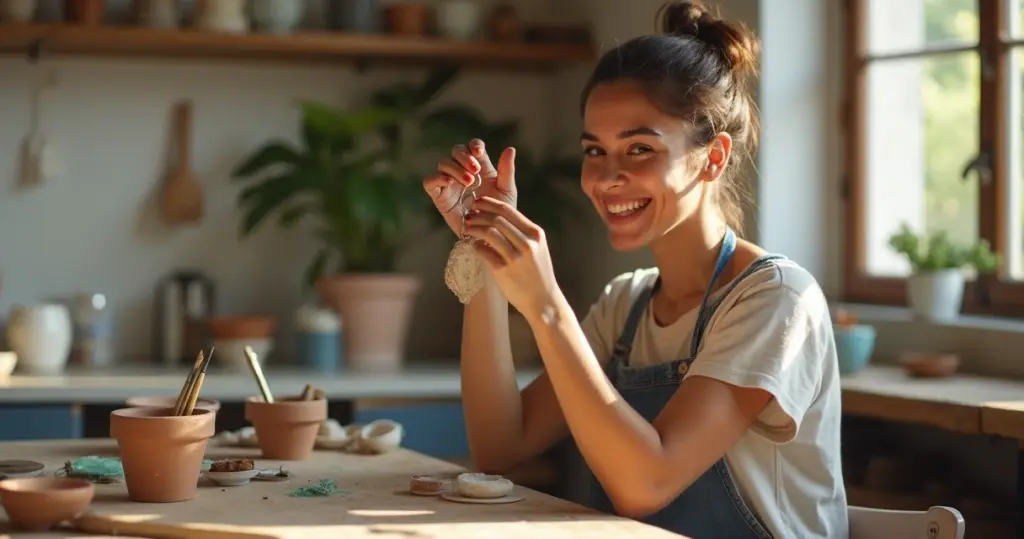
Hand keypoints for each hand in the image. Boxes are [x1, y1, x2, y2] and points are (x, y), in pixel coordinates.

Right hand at [423, 140, 517, 235]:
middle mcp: (462, 171)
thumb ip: (507, 170)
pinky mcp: (439, 196)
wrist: (489, 234)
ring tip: (469, 182)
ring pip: (443, 163)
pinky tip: (449, 183)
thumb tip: (510, 149)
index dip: (474, 145)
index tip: (479, 153)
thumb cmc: (499, 212)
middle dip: (464, 156)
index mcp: (479, 167)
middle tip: (475, 170)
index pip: (472, 147)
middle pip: (456, 151)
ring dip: (455, 168)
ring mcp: (449, 183)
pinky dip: (436, 179)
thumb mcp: (506, 190)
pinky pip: (430, 182)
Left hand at [464, 195, 562, 320]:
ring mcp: (515, 258)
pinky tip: (473, 246)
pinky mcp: (503, 271)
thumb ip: (521, 233)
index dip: (489, 204)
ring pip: (489, 233)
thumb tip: (496, 218)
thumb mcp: (537, 248)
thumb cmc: (537, 273)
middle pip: (497, 219)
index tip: (478, 202)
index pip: (508, 211)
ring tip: (467, 228)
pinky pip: (483, 252)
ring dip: (474, 228)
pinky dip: (475, 246)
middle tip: (468, 215)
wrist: (543, 300)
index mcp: (535, 234)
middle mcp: (527, 244)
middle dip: (478, 214)